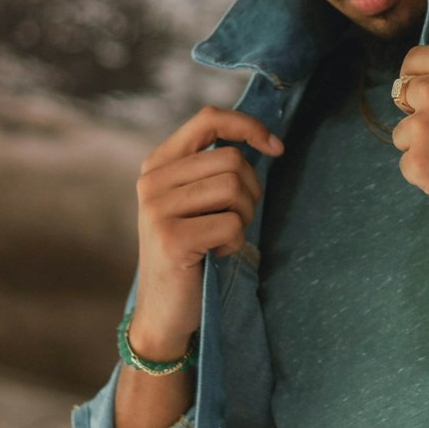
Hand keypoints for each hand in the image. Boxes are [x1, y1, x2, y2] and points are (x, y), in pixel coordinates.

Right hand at [132, 106, 282, 356]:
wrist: (164, 308)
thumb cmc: (191, 250)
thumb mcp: (196, 200)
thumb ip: (214, 168)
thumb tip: (268, 141)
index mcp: (158, 164)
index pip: (208, 119)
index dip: (248, 126)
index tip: (276, 148)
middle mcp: (152, 181)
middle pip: (231, 159)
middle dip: (250, 191)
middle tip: (234, 219)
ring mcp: (156, 209)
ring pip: (233, 188)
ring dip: (243, 217)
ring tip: (222, 237)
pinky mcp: (171, 238)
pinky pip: (231, 224)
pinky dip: (235, 242)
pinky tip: (215, 254)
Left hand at [390, 46, 428, 232]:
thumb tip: (424, 95)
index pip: (410, 65)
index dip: (419, 83)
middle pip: (403, 99)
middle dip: (421, 116)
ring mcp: (422, 127)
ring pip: (403, 136)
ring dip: (424, 148)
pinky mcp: (418, 164)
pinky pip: (409, 168)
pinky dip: (428, 175)